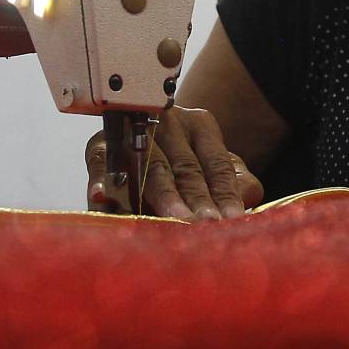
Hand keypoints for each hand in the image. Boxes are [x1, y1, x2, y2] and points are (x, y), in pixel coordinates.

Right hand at [85, 107, 264, 218]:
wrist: (140, 137)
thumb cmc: (187, 161)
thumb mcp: (216, 167)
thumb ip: (236, 181)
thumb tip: (248, 197)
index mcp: (200, 126)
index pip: (217, 163)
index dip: (224, 192)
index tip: (231, 218)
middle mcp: (167, 123)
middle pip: (185, 167)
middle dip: (195, 198)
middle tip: (204, 224)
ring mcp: (134, 132)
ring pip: (149, 167)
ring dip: (161, 196)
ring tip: (173, 219)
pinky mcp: (101, 145)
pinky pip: (102, 164)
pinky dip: (101, 181)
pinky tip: (101, 197)